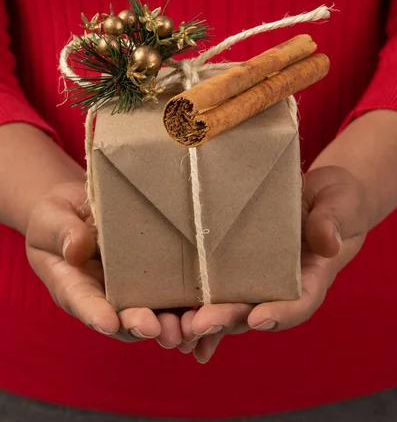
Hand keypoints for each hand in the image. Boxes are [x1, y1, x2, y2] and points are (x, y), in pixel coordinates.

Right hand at [26, 182, 181, 346]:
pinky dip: (185, 306)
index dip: (95, 314)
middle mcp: (103, 295)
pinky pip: (169, 294)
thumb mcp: (52, 220)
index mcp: (73, 285)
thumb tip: (76, 249)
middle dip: (138, 324)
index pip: (82, 302)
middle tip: (154, 328)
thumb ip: (62, 233)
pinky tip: (203, 310)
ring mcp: (130, 288)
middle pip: (121, 318)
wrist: (76, 209)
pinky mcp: (153, 277)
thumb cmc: (57, 217)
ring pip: (150, 313)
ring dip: (167, 324)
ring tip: (183, 329)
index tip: (107, 322)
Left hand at [179, 165, 367, 362]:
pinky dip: (203, 312)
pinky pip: (221, 293)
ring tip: (181, 328)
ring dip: (208, 321)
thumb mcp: (340, 204)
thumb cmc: (337, 200)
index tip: (258, 317)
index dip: (280, 313)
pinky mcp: (241, 270)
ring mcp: (260, 281)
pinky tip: (181, 328)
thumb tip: (327, 242)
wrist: (321, 195)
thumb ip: (331, 222)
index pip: (300, 301)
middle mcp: (283, 286)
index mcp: (312, 276)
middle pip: (255, 310)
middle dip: (227, 319)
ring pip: (232, 308)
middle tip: (200, 324)